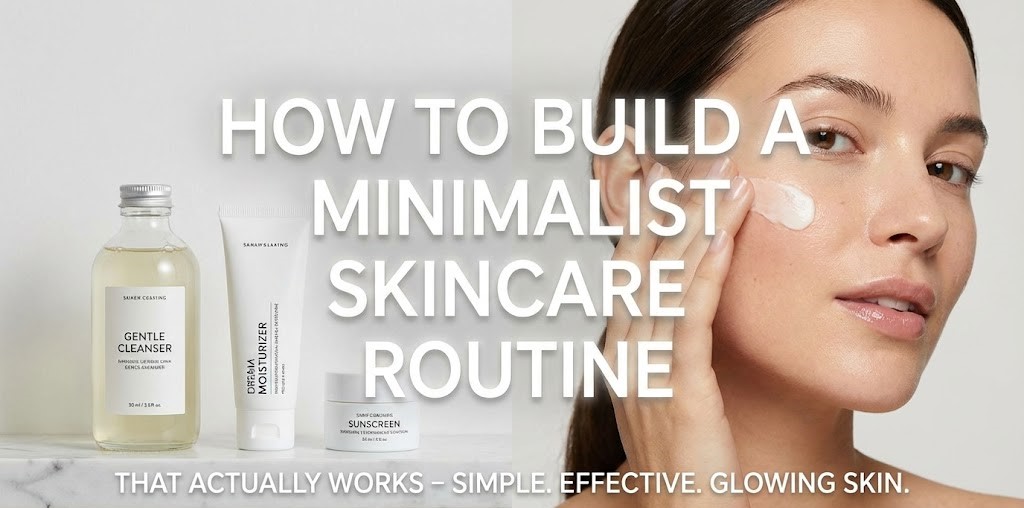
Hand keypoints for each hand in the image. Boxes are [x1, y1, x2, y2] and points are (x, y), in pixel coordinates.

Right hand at [605, 157, 752, 507]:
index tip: (659, 171)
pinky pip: (689, 314)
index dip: (641, 216)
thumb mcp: (670, 393)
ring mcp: (645, 367)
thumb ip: (670, 348)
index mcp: (620, 349)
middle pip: (639, 258)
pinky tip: (724, 232)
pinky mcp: (677, 386)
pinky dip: (705, 267)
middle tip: (689, 151)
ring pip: (663, 277)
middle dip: (662, 203)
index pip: (629, 265)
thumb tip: (684, 309)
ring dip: (693, 221)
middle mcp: (624, 351)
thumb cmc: (685, 464)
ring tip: (721, 174)